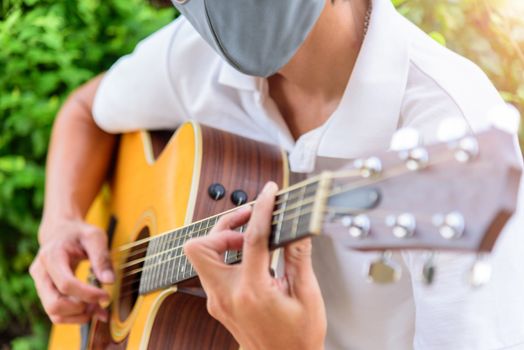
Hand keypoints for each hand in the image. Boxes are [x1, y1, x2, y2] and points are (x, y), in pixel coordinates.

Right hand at [30, 218, 113, 323]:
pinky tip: (91, 310)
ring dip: (78, 316)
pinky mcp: (45, 292)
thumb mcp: (95, 237)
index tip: (106, 296)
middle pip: (54, 304)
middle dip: (80, 309)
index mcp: (51, 255)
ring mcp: (40, 284)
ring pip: (53, 312)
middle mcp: (40, 272)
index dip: (87, 294)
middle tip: (101, 303)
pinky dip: (74, 316)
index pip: (66, 284)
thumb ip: (102, 257)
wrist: (60, 231)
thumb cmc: (79, 232)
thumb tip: (109, 281)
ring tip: (98, 308)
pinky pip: (56, 312)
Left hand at [184, 182, 326, 349]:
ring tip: (250, 235)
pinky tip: (249, 255)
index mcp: (252, 292)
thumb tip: (297, 227)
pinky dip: (226, 255)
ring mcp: (217, 301)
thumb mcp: (306, 295)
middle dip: (223, 225)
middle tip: (249, 219)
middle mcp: (226, 296)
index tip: (269, 193)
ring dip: (223, 239)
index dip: (262, 209)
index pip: (252, 239)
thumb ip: (299, 257)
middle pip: (201, 246)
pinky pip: (211, 269)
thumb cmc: (297, 338)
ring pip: (201, 257)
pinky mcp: (217, 303)